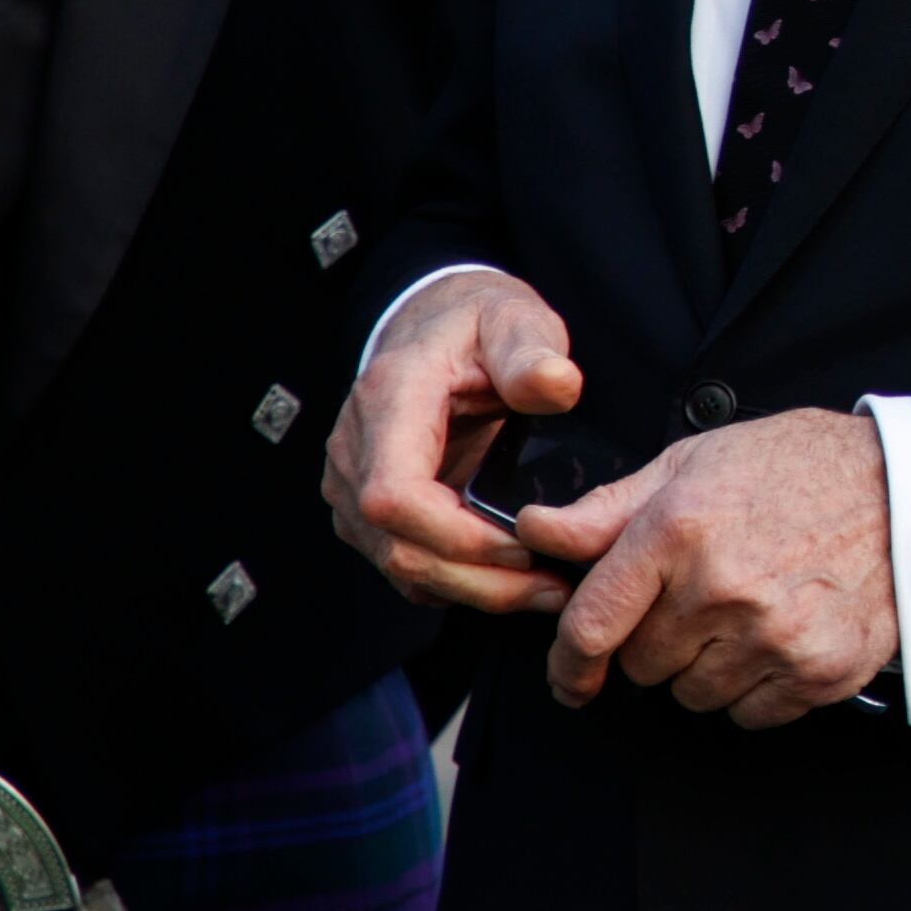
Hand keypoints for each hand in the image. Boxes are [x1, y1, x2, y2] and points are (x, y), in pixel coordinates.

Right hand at [326, 270, 584, 616]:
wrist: (433, 326)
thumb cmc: (476, 325)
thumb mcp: (513, 319)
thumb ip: (532, 350)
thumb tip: (556, 384)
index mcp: (388, 401)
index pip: (393, 496)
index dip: (456, 537)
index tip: (526, 545)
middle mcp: (354, 451)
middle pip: (399, 548)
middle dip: (481, 581)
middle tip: (557, 589)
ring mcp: (353, 488)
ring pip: (401, 568)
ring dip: (476, 591)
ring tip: (548, 591)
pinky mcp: (366, 514)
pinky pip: (408, 568)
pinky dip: (462, 585)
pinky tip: (516, 581)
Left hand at [520, 406, 894, 727]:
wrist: (907, 493)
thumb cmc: (797, 469)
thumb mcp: (694, 464)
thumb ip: (610, 509)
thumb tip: (539, 530)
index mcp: (678, 530)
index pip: (593, 624)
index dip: (569, 663)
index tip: (570, 678)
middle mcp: (721, 589)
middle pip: (642, 665)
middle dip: (655, 642)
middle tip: (696, 601)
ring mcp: (772, 636)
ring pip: (693, 694)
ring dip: (704, 668)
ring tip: (744, 614)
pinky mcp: (816, 671)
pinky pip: (749, 712)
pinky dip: (754, 687)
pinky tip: (777, 637)